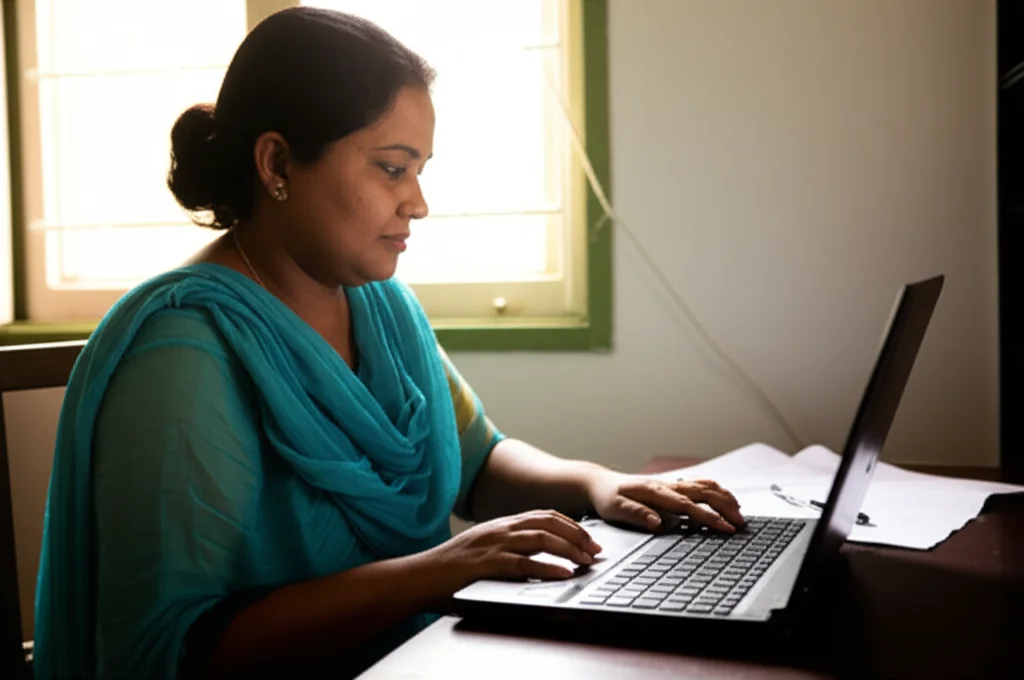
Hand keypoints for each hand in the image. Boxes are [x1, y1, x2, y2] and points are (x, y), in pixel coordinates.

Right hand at [428, 510, 602, 588]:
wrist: (421, 575)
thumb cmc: (452, 568)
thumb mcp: (485, 549)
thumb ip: (509, 548)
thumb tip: (538, 557)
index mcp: (502, 524)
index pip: (544, 515)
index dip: (571, 525)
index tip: (589, 538)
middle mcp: (501, 529)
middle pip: (548, 522)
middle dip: (577, 535)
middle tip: (596, 550)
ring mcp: (494, 545)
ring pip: (540, 539)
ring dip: (568, 549)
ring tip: (586, 561)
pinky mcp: (487, 565)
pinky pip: (523, 564)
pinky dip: (547, 568)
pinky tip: (563, 574)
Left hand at [585, 471, 744, 532]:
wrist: (598, 483)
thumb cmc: (607, 497)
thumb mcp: (615, 508)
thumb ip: (636, 514)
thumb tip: (657, 522)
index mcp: (655, 492)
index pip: (688, 505)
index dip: (709, 516)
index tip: (725, 527)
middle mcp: (666, 485)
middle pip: (704, 492)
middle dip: (725, 507)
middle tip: (741, 524)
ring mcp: (670, 484)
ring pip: (704, 486)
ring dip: (724, 497)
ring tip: (739, 513)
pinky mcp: (670, 486)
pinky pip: (698, 485)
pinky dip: (716, 491)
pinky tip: (724, 499)